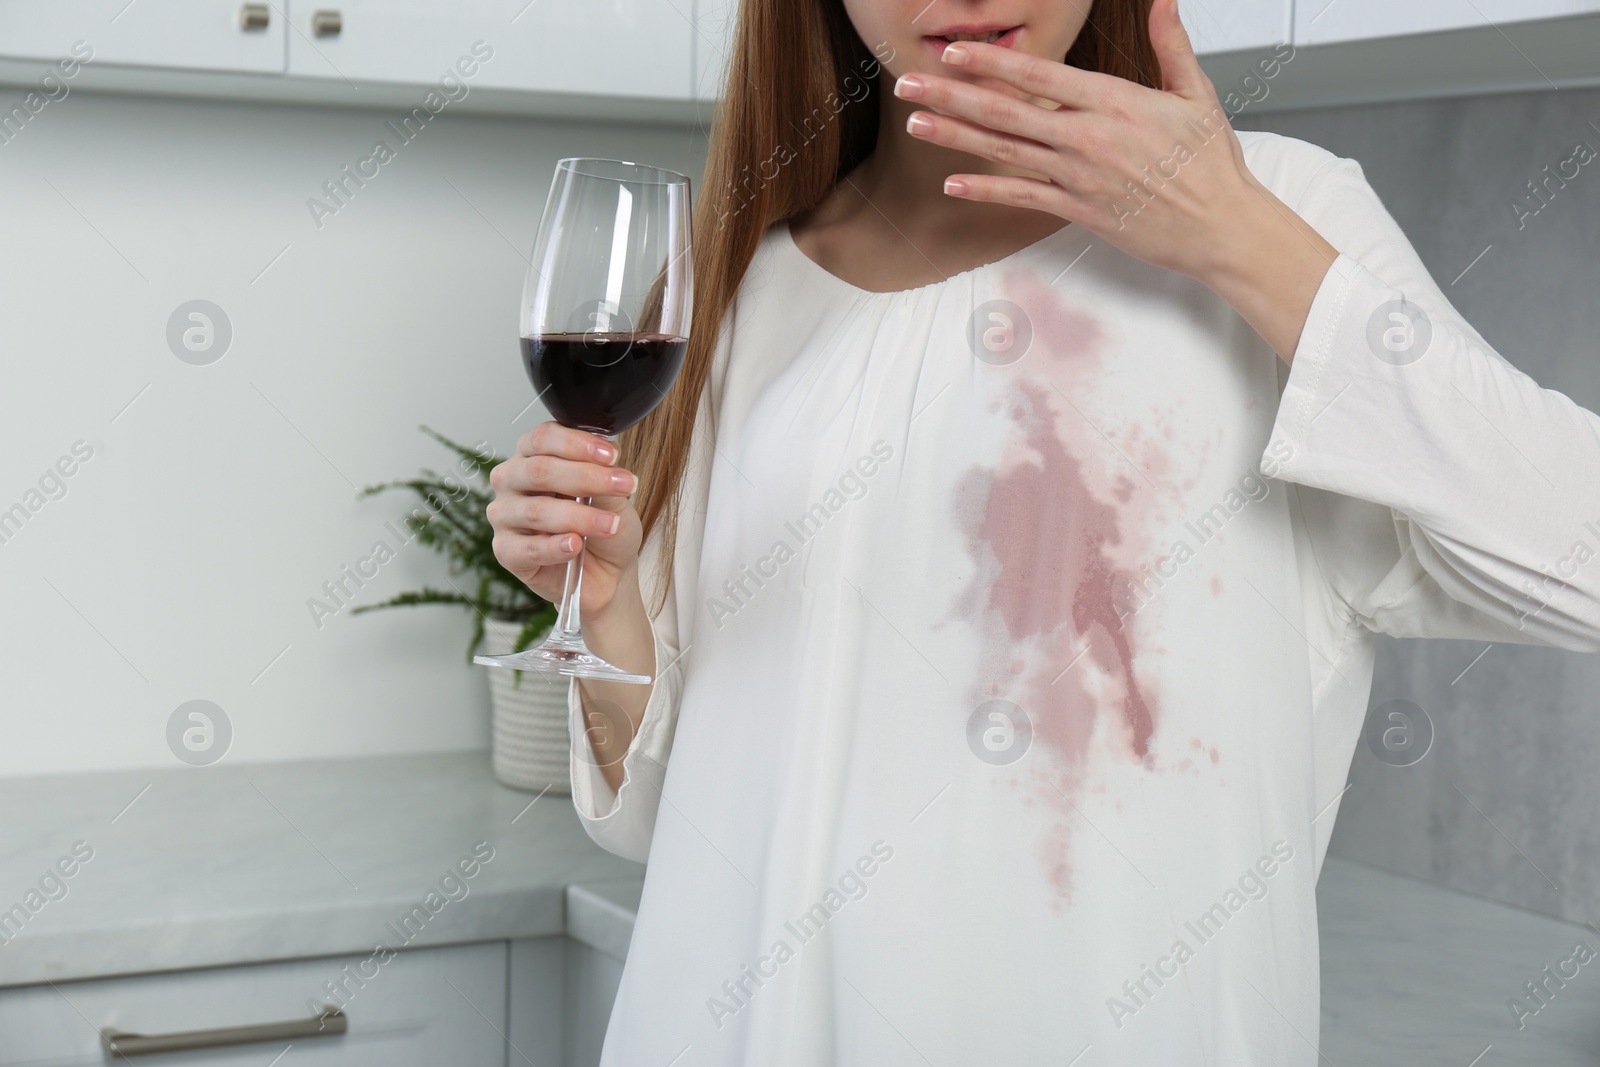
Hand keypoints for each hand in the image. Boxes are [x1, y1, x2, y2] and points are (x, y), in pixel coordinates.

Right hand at [487, 422, 642, 618]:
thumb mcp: (614, 497)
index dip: (578, 444)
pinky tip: (575, 545)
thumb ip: (604, 477)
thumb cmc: (604, 525)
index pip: (544, 438)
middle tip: (623, 486)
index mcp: (533, 456)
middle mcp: (512, 481)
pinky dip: (555, 547)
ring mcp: (504, 516)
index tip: (612, 456)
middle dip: (586, 477)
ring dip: (579, 517)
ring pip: (537, 511)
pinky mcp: (506, 552)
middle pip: (539, 470)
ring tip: (610, 525)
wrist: (609, 572)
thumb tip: (605, 462)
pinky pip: (527, 548)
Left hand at [893, 0, 1336, 356]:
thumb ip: (1170, 45)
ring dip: (955, 137)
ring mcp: (1080, 176)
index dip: (992, 63)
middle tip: (908, 85)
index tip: (955, 52)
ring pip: (1006, 151)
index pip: (1040, 76)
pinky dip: (986, 190)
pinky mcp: (1078, 211)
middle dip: (952, 96)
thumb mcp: (1195, 95)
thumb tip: (1163, 0)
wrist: (1222, 226)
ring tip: (915, 125)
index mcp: (1115, 102)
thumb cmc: (1210, 165)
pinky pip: (1023, 197)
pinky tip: (952, 182)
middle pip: (1007, 111)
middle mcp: (1089, 138)